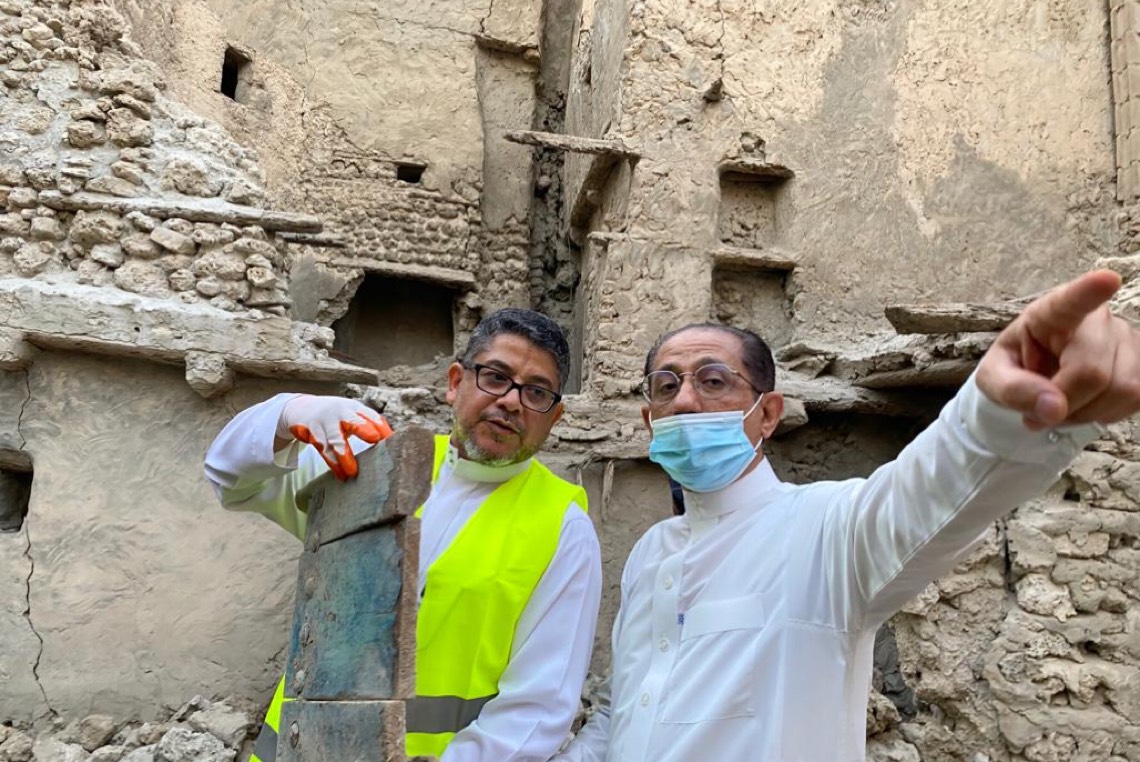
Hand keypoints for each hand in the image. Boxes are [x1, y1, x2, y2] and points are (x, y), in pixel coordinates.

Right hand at [278, 395, 392, 479]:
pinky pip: (323, 449)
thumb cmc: (335, 417)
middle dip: (364, 429)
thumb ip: (368, 426)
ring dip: (345, 457)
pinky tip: (340, 474)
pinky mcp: (312, 432)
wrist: (302, 409)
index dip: (382, 428)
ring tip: (353, 472)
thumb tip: (393, 445)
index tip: (393, 441)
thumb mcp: (351, 415)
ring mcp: (325, 422)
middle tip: (375, 440)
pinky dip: (332, 463)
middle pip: (353, 421)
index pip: (372, 417)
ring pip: (336, 440)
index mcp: (355, 409)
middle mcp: (341, 413)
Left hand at [977, 269, 1139, 429]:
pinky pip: (1137, 398)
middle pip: (1094, 371)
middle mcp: (1096, 319)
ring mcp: (1126, 337)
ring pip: (1122, 389)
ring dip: (1088, 413)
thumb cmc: (1013, 369)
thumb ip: (1014, 391)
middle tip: (1043, 410)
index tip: (1107, 279)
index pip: (1071, 301)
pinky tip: (1088, 406)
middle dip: (1067, 404)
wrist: (1034, 379)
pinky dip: (1108, 414)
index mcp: (1050, 313)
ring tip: (1065, 406)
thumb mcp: (994, 379)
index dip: (1090, 291)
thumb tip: (1054, 408)